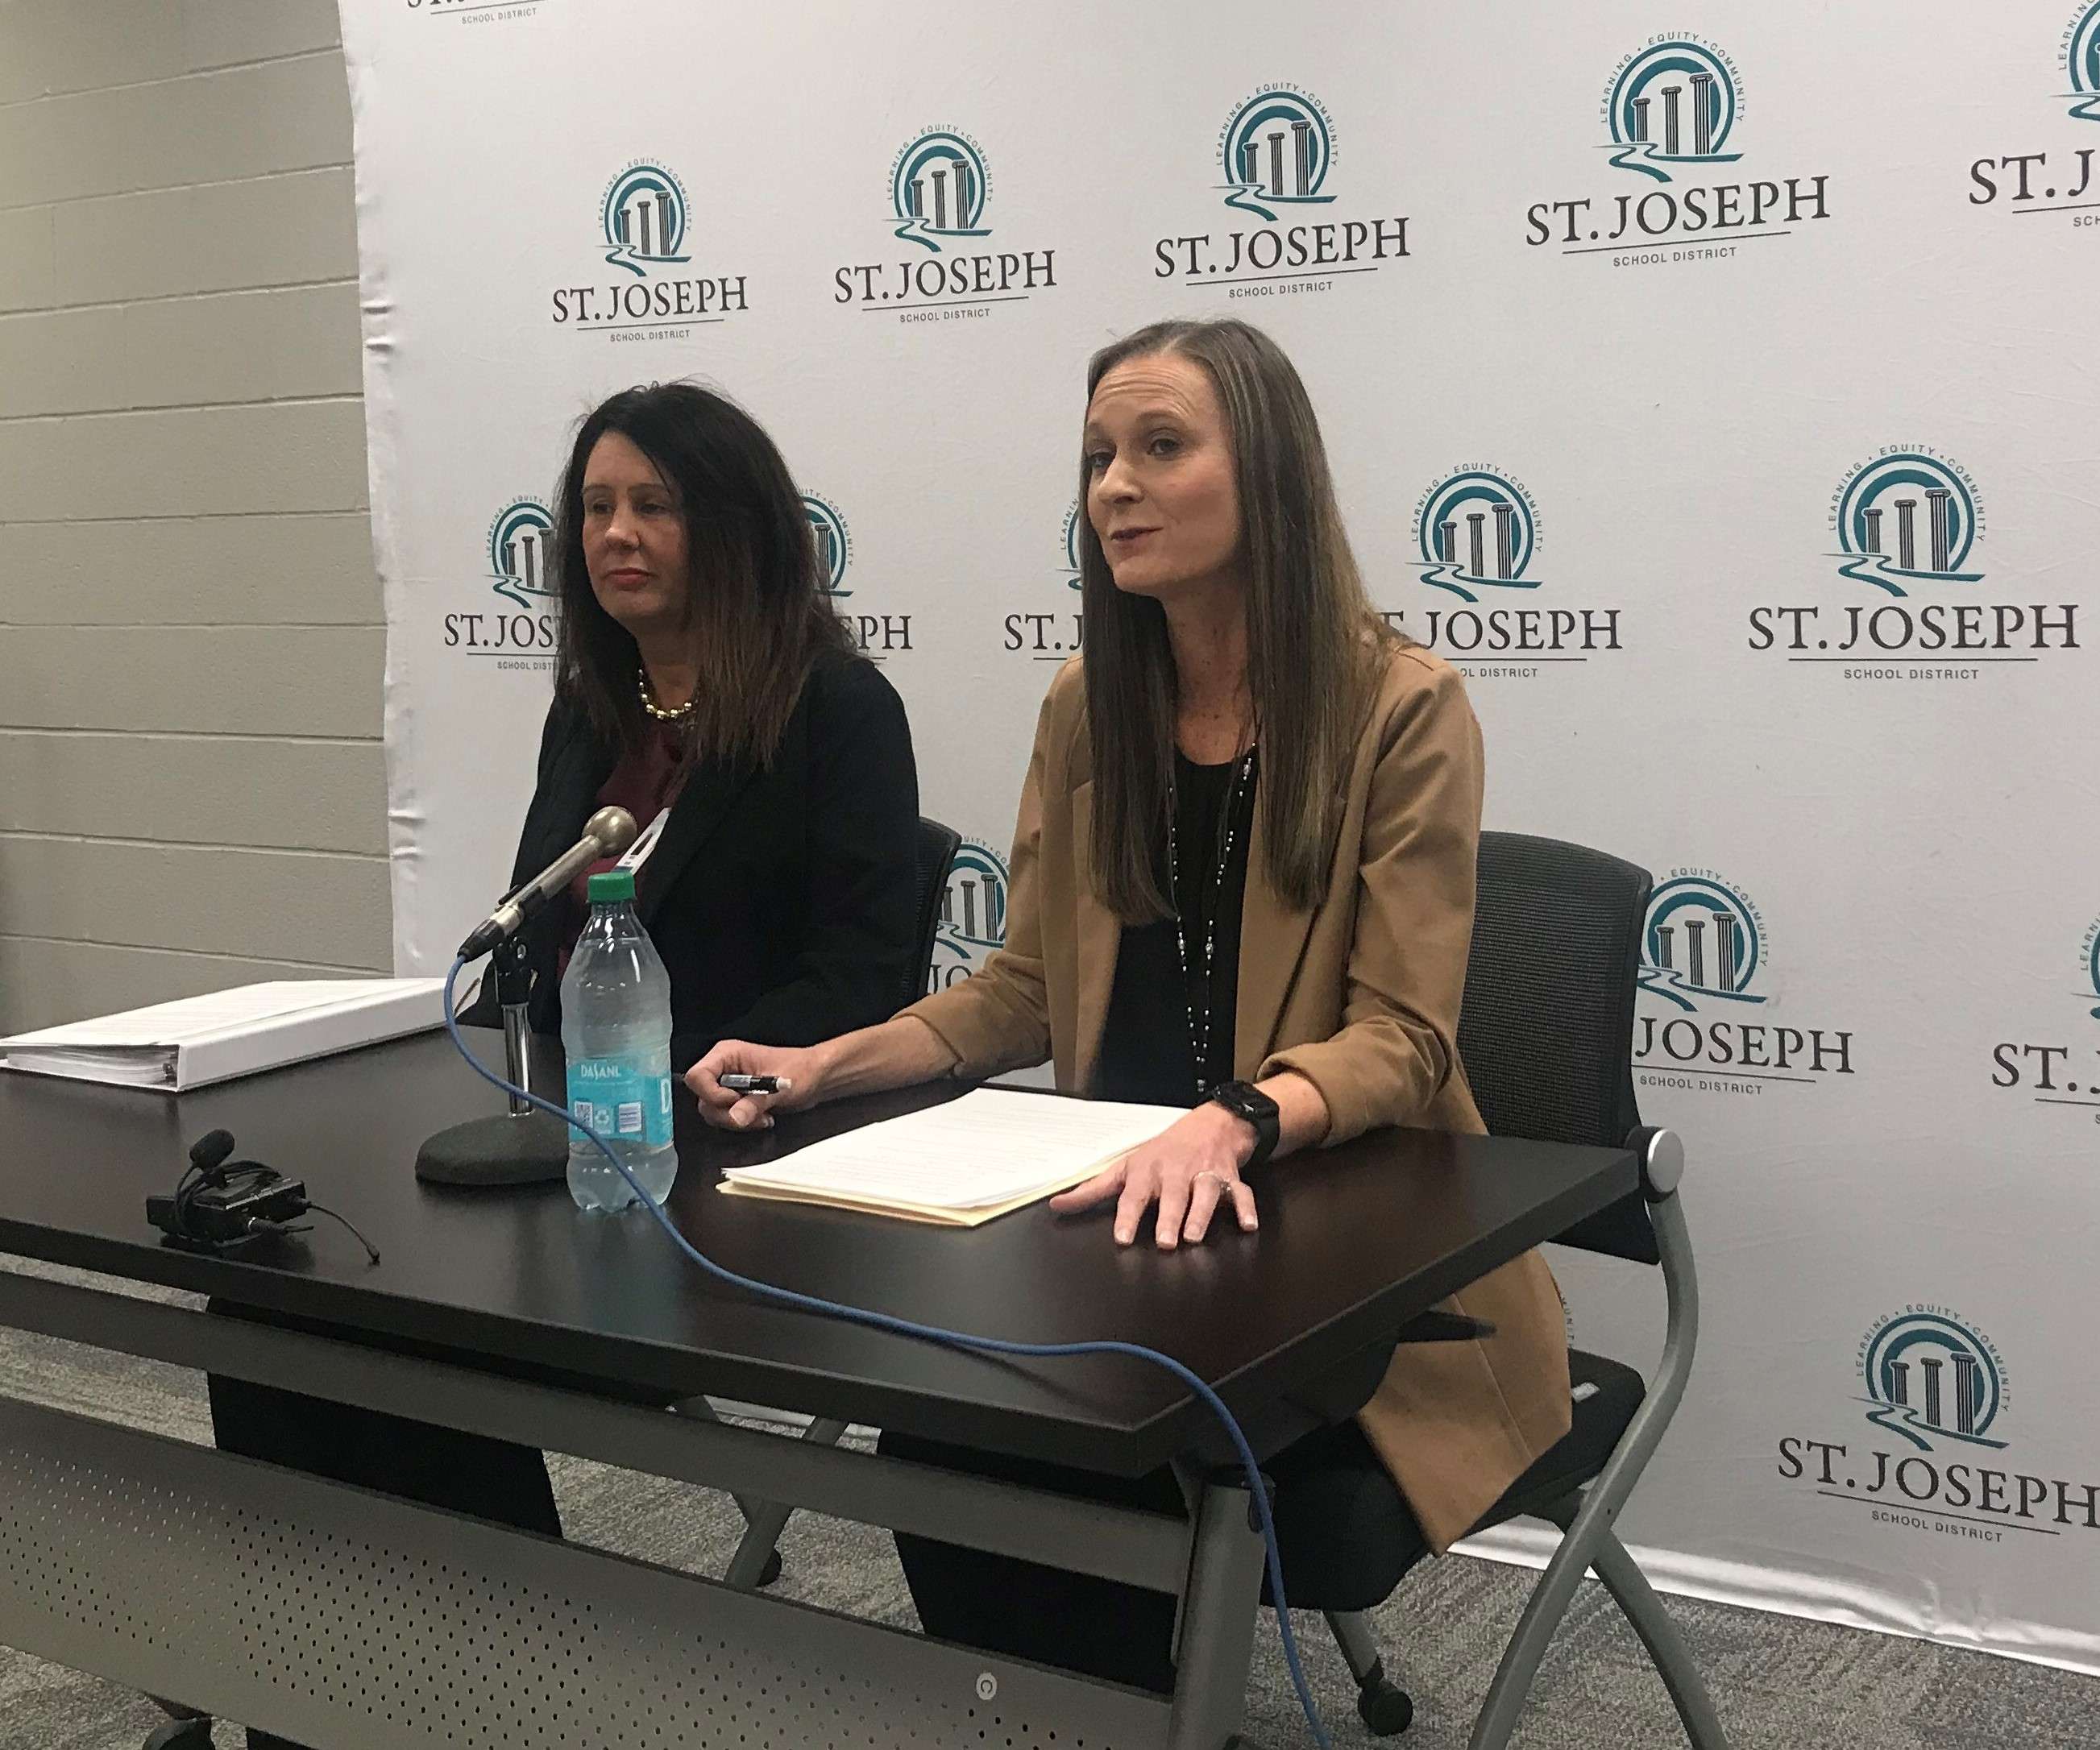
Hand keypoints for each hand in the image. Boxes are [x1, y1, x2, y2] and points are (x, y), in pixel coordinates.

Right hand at [685, 1040, 820, 1131]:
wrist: (815, 1078)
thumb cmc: (800, 1070)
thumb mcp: (778, 1086)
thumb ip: (754, 1103)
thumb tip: (734, 1117)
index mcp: (727, 1055)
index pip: (697, 1077)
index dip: (712, 1094)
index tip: (736, 1100)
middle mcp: (722, 1069)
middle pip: (703, 1099)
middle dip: (728, 1113)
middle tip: (754, 1114)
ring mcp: (727, 1086)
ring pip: (713, 1113)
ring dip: (737, 1121)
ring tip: (762, 1116)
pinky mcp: (734, 1100)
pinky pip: (726, 1118)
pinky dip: (742, 1123)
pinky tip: (762, 1118)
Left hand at [1049, 1103, 1259, 1248]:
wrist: (1209, 1124)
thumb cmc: (1161, 1153)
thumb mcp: (1125, 1167)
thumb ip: (1092, 1191)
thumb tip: (1056, 1206)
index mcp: (1147, 1172)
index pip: (1134, 1195)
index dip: (1127, 1216)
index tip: (1123, 1237)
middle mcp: (1176, 1172)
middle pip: (1172, 1195)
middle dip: (1169, 1216)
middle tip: (1165, 1241)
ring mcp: (1204, 1174)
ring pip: (1205, 1193)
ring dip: (1201, 1214)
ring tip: (1194, 1237)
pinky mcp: (1229, 1178)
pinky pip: (1241, 1192)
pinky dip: (1246, 1207)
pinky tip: (1248, 1224)